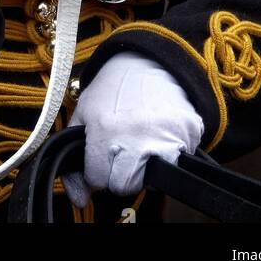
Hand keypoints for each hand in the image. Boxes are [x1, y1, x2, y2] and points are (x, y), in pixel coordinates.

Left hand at [62, 52, 203, 207]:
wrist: (146, 61)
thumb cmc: (112, 90)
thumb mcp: (84, 114)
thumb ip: (73, 160)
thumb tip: (78, 199)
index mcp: (104, 129)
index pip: (96, 178)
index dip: (96, 168)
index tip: (101, 153)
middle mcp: (134, 136)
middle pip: (123, 185)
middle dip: (119, 172)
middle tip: (122, 149)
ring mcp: (164, 137)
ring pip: (150, 180)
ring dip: (143, 167)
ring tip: (140, 142)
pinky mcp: (187, 134)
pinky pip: (176, 163)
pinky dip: (169, 155)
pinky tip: (159, 135)